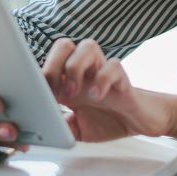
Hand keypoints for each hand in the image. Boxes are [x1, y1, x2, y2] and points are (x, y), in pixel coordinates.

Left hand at [42, 38, 176, 142]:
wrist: (141, 121)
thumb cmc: (109, 120)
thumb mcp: (77, 130)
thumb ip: (60, 128)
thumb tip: (42, 130)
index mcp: (70, 80)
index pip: (48, 61)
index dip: (38, 73)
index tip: (35, 95)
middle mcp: (85, 71)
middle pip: (64, 44)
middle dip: (54, 63)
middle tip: (56, 89)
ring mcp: (103, 72)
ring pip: (88, 45)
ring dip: (76, 67)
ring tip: (76, 93)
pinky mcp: (123, 79)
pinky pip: (114, 66)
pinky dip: (103, 79)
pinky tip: (98, 96)